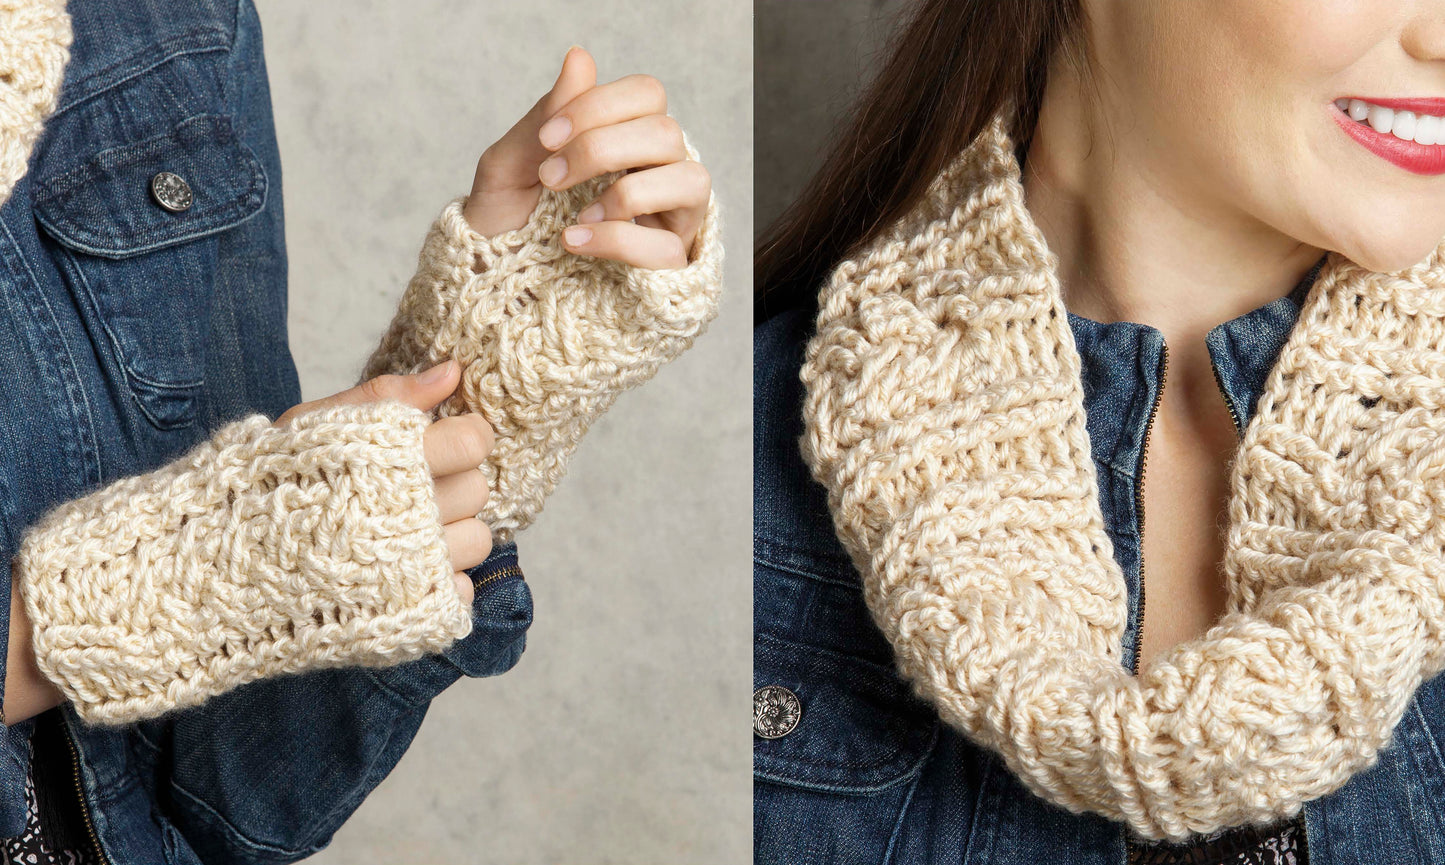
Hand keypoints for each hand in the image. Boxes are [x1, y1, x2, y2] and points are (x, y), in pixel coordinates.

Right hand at [274, 359, 491, 606]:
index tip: (444, 440)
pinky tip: (405, 569)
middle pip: (478, 490)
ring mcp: (415, 569)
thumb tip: (452, 371)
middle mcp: (413, 517)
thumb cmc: (268, 483)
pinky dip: (443, 580)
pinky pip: (462, 589)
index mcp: (393, 463)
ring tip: (408, 529)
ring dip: (452, 532)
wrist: (221, 566)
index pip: (474, 442)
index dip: (466, 436)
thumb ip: (388, 396)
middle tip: (411, 487)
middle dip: (454, 482)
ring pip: (478, 540)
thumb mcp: (316, 425)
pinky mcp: (412, 609)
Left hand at [461, 44, 711, 268]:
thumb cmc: (506, 228)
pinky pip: (666, 246)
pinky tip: (574, 241)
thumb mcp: (509, 168)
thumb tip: (580, 57)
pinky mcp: (669, 269)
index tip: (548, 138)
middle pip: (667, 132)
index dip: (601, 106)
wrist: (494, 294)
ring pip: (691, 179)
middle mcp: (657, 174)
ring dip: (627, 191)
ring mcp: (670, 222)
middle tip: (551, 178)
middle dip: (603, 149)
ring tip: (575, 213)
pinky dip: (617, 238)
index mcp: (625, 141)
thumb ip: (546, 117)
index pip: (648, 95)